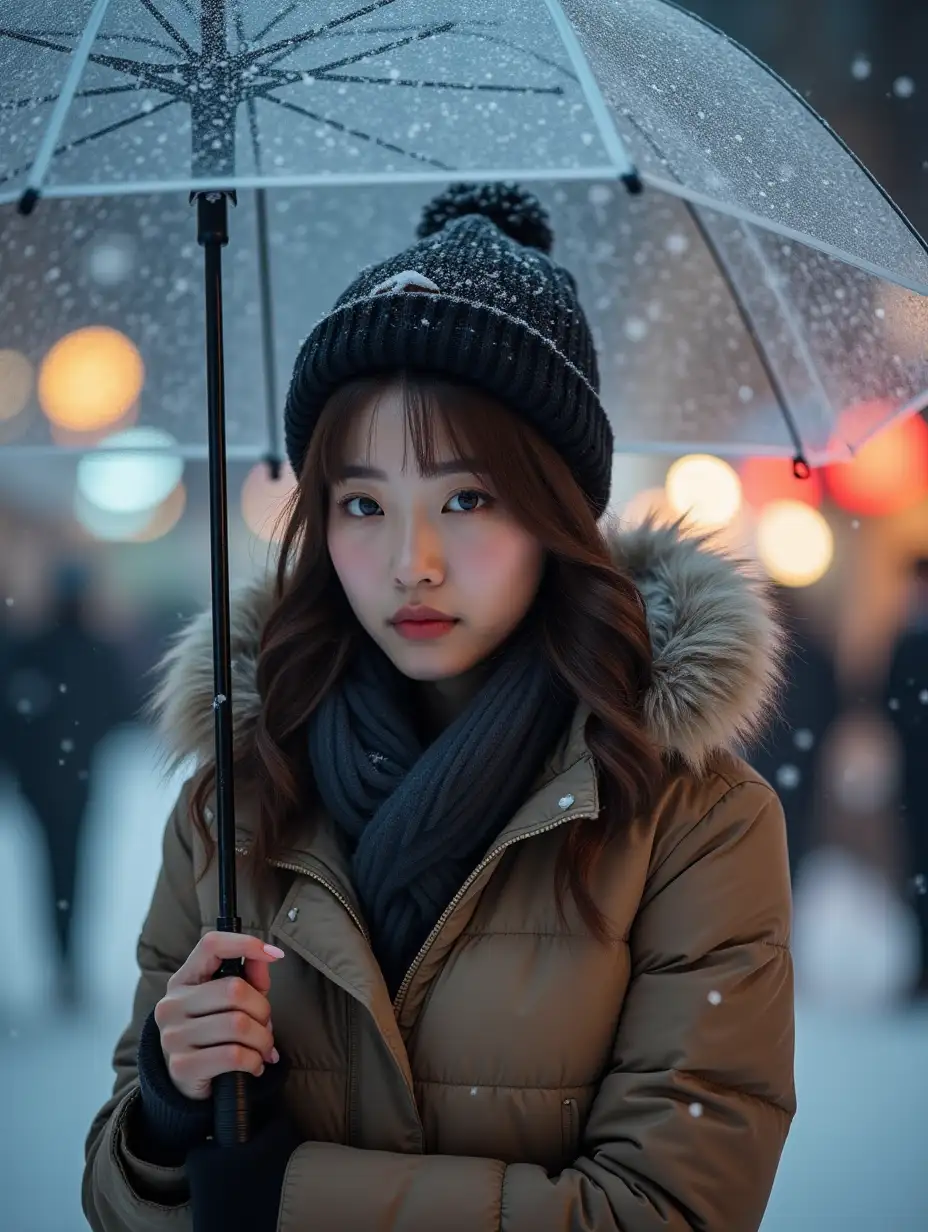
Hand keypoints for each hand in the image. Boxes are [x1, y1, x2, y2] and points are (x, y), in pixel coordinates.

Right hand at [153, 930, 284, 1100]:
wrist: (187, 1080)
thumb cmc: (216, 1032)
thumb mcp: (232, 1001)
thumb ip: (251, 976)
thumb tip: (268, 956)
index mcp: (183, 980)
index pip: (210, 945)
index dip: (245, 943)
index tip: (275, 954)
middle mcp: (172, 1004)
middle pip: (234, 990)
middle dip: (262, 1010)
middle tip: (265, 1025)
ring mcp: (173, 1036)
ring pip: (238, 1025)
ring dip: (262, 1039)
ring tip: (263, 1048)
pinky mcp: (182, 1066)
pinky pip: (233, 1056)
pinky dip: (254, 1061)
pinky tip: (254, 1065)